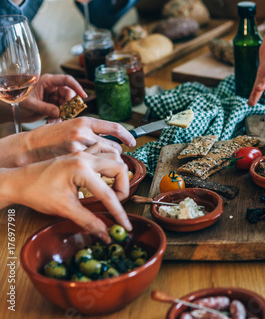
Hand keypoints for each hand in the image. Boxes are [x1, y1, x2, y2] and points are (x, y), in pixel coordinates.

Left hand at [0, 148, 131, 241]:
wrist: (18, 182)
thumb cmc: (36, 192)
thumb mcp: (64, 209)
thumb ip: (88, 221)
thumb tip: (105, 233)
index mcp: (82, 169)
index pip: (108, 194)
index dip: (119, 212)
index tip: (125, 224)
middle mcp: (85, 157)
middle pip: (119, 168)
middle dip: (122, 188)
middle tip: (116, 203)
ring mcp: (83, 153)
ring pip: (114, 156)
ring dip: (118, 173)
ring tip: (112, 189)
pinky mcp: (80, 154)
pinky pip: (102, 151)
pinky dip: (109, 161)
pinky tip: (105, 173)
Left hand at [17, 74, 86, 122]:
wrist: (12, 109)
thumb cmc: (18, 101)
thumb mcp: (31, 104)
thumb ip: (45, 108)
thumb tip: (59, 113)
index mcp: (48, 81)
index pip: (67, 80)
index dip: (77, 87)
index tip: (83, 96)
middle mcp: (53, 88)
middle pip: (69, 94)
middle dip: (69, 105)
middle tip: (64, 114)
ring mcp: (54, 97)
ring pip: (67, 104)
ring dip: (63, 114)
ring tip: (53, 121)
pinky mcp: (54, 105)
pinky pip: (62, 111)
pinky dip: (59, 118)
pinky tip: (52, 121)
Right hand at [20, 117, 135, 164]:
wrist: (28, 148)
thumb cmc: (48, 139)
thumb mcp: (69, 127)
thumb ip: (87, 132)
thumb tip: (108, 140)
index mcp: (84, 122)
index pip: (114, 127)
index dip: (127, 135)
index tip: (132, 141)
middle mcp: (83, 132)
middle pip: (114, 147)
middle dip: (116, 157)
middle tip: (113, 163)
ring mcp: (79, 146)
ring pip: (106, 159)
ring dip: (107, 166)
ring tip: (102, 169)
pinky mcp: (74, 159)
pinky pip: (95, 169)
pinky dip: (97, 173)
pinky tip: (92, 175)